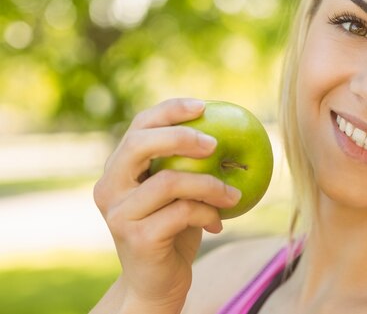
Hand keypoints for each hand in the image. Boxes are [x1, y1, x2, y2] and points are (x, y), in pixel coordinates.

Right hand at [93, 98, 240, 312]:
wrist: (157, 284)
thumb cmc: (172, 231)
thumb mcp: (178, 193)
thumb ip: (186, 164)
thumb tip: (228, 128)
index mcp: (117, 170)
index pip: (138, 127)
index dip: (169, 111)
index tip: (203, 106)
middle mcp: (109, 188)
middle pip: (138, 144)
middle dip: (180, 137)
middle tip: (215, 144)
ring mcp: (119, 214)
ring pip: (168, 181)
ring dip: (210, 184)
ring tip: (233, 195)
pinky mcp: (136, 237)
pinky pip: (182, 212)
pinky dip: (208, 213)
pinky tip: (218, 223)